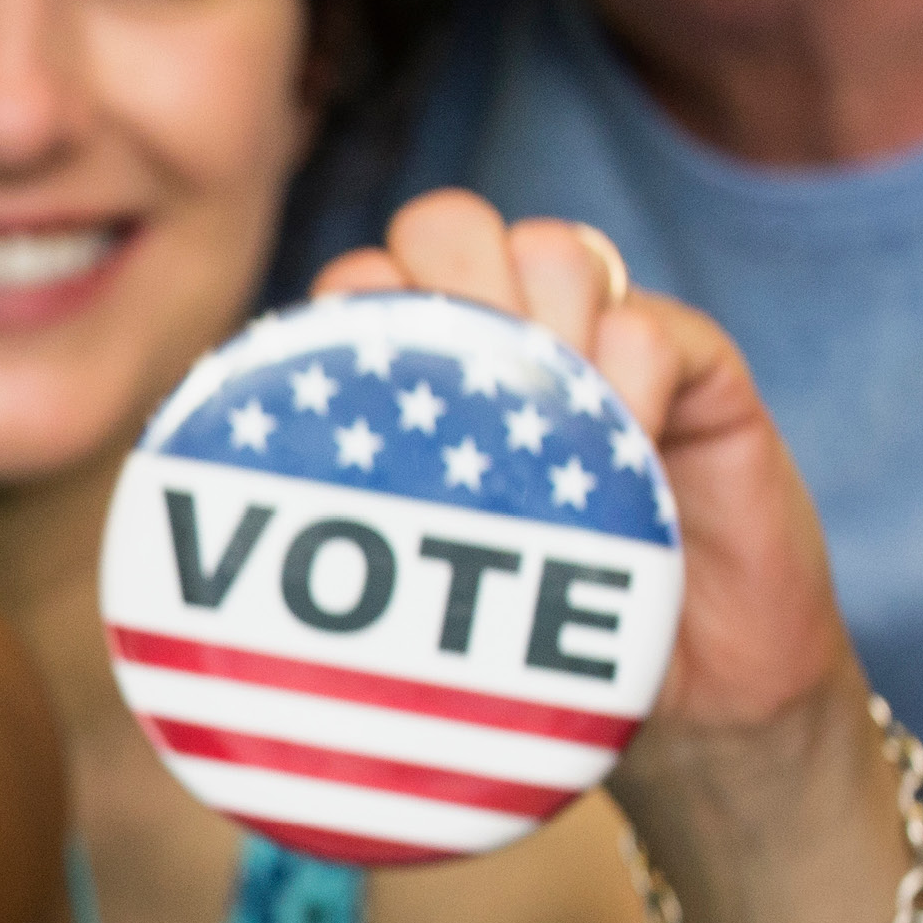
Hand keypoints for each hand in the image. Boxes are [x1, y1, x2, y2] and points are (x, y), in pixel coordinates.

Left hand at [312, 189, 866, 809]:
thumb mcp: (426, 606)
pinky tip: (633, 440)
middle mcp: (512, 340)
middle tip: (467, 390)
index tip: (371, 392)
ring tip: (557, 422)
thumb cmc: (539, 649)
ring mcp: (606, 346)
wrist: (702, 696)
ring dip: (544, 321)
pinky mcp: (700, 372)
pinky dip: (635, 372)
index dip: (353, 304)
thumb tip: (219, 508)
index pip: (362, 279)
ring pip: (549, 249)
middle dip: (445, 281)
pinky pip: (654, 325)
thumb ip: (346, 538)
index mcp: (426, 381)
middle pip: (448, 227)